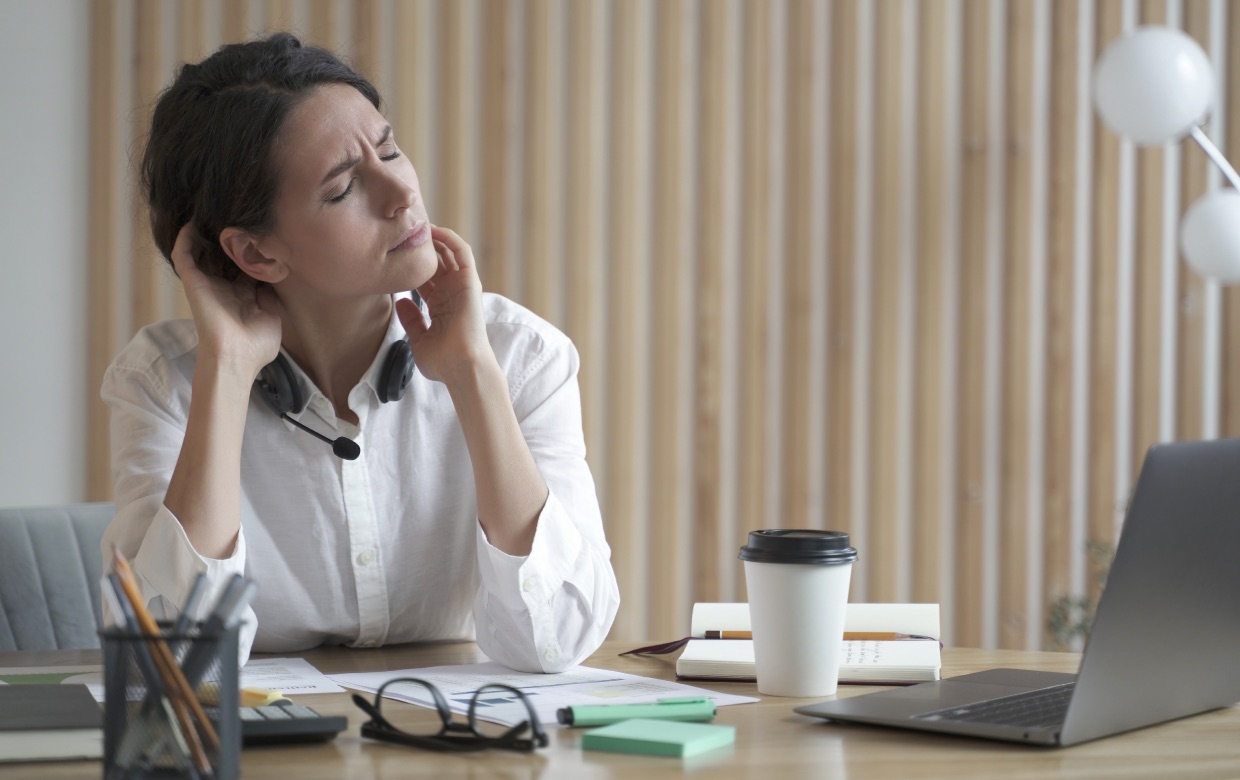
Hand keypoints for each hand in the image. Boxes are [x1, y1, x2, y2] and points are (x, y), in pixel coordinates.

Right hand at [170, 223, 281, 378]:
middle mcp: (224, 287)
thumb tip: (272, 273)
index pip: (244, 266)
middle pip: (223, 256)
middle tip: (238, 217)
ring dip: (206, 234)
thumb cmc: (255, 344)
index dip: (251, 250)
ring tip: (213, 213)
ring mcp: (207, 284)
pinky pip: (183, 255)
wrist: (236, 357)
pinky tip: (193, 223)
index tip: (261, 233)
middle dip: (229, 238)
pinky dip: (186, 239)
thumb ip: (269, 293)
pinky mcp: (192, 283)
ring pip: (202, 252)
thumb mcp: (272, 315)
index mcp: (243, 296)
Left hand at [395, 225, 492, 385]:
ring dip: (435, 238)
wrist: (460, 366)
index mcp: (441, 306)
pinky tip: (434, 229)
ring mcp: (462, 286)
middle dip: (420, 247)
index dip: (410, 264)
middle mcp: (452, 293)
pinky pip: (462, 252)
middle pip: (436, 262)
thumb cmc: (442, 361)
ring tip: (416, 223)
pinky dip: (449, 239)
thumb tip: (400, 301)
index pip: (425, 278)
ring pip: (449, 253)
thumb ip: (411, 319)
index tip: (392, 252)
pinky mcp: (470, 281)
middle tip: (402, 230)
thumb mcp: (418, 338)